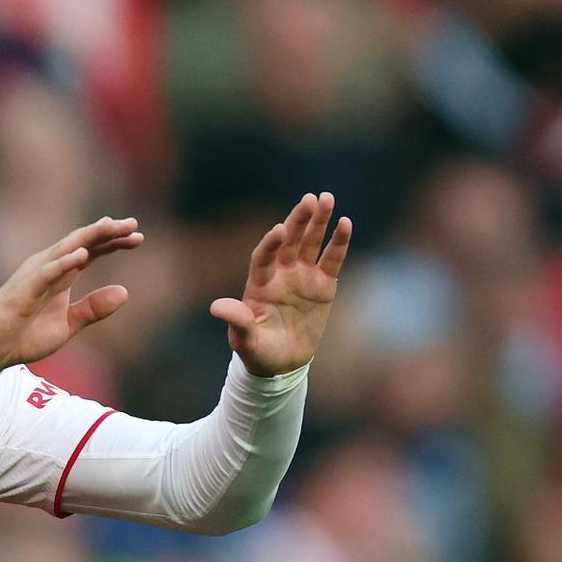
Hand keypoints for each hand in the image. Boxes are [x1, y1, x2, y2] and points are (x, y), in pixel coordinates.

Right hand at [0, 217, 143, 372]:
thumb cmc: (24, 335)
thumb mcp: (67, 325)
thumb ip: (94, 309)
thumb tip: (125, 292)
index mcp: (60, 275)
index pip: (91, 250)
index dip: (114, 242)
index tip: (139, 238)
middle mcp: (48, 268)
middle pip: (81, 242)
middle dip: (107, 232)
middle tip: (133, 224)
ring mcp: (34, 276)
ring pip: (64, 249)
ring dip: (88, 237)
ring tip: (110, 227)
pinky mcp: (23, 291)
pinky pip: (45, 273)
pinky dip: (63, 263)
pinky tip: (82, 255)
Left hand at [210, 192, 351, 376]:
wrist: (282, 364)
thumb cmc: (257, 351)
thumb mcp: (245, 340)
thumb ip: (236, 321)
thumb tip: (215, 307)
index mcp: (259, 284)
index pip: (263, 257)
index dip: (270, 244)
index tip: (279, 230)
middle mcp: (280, 274)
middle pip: (289, 241)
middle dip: (298, 220)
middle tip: (310, 199)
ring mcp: (302, 277)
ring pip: (310, 243)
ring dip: (319, 221)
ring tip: (327, 198)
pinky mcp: (323, 285)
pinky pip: (332, 259)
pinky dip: (338, 242)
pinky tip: (345, 223)